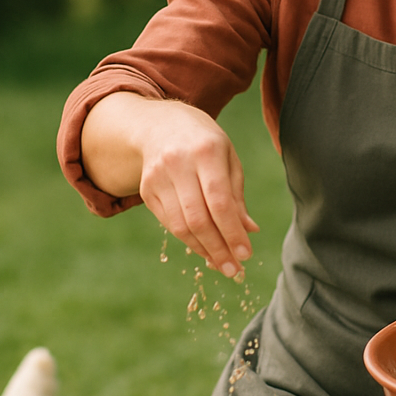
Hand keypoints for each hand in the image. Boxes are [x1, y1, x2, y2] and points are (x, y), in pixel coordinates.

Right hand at [136, 101, 258, 277]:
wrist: (159, 124)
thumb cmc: (205, 143)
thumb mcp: (228, 159)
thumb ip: (236, 195)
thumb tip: (249, 230)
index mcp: (206, 152)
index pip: (219, 201)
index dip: (232, 232)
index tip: (246, 254)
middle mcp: (178, 164)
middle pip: (198, 218)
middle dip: (218, 249)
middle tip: (235, 270)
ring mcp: (157, 178)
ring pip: (180, 226)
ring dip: (203, 250)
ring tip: (222, 265)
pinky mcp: (146, 190)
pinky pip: (169, 223)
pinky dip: (189, 240)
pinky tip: (205, 250)